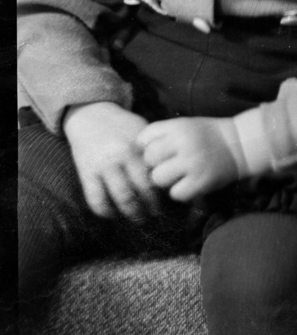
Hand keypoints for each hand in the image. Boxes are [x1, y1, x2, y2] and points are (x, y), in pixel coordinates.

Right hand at [63, 101, 159, 220]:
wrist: (91, 115)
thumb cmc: (122, 125)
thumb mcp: (142, 130)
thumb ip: (154, 149)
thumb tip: (172, 171)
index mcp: (140, 145)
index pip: (157, 172)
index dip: (165, 189)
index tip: (171, 197)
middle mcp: (123, 155)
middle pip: (143, 188)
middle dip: (152, 206)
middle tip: (157, 214)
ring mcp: (104, 165)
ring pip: (122, 198)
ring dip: (133, 213)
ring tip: (140, 219)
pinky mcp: (86, 174)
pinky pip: (96, 200)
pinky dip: (106, 212)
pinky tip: (114, 214)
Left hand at [138, 116, 244, 201]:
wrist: (241, 144)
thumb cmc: (208, 135)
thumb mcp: (186, 125)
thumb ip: (162, 134)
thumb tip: (134, 152)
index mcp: (179, 126)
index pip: (145, 138)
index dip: (146, 147)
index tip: (156, 151)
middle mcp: (184, 143)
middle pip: (149, 159)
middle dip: (154, 164)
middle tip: (167, 165)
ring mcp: (193, 163)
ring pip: (159, 178)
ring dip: (165, 180)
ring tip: (177, 175)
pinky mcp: (201, 181)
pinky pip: (176, 193)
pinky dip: (179, 191)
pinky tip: (188, 183)